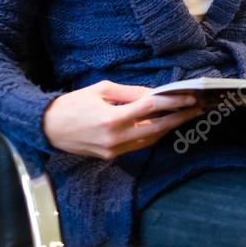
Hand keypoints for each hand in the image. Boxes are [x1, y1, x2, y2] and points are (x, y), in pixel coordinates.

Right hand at [42, 80, 202, 159]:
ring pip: (151, 140)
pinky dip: (154, 135)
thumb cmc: (72, 104)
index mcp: (112, 118)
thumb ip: (130, 92)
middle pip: (157, 128)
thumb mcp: (101, 90)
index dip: (173, 102)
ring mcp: (114, 150)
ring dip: (170, 128)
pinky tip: (165, 125)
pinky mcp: (111, 156)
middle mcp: (116, 138)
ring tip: (186, 116)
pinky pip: (139, 145)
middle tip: (198, 109)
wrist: (47, 128)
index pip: (151, 108)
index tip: (191, 96)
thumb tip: (155, 93)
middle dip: (180, 118)